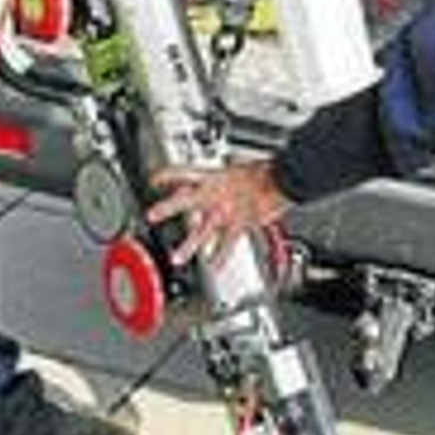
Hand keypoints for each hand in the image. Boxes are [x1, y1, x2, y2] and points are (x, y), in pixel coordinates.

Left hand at [147, 159, 290, 265]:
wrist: (282, 179)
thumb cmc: (264, 173)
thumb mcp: (237, 169)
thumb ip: (223, 181)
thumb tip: (216, 184)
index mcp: (213, 177)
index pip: (184, 172)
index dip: (167, 175)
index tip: (155, 179)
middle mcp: (215, 194)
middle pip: (185, 200)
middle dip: (167, 208)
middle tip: (151, 215)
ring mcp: (225, 212)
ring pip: (202, 231)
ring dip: (189, 246)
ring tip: (177, 258)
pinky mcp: (239, 225)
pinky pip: (227, 244)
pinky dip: (220, 257)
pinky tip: (213, 265)